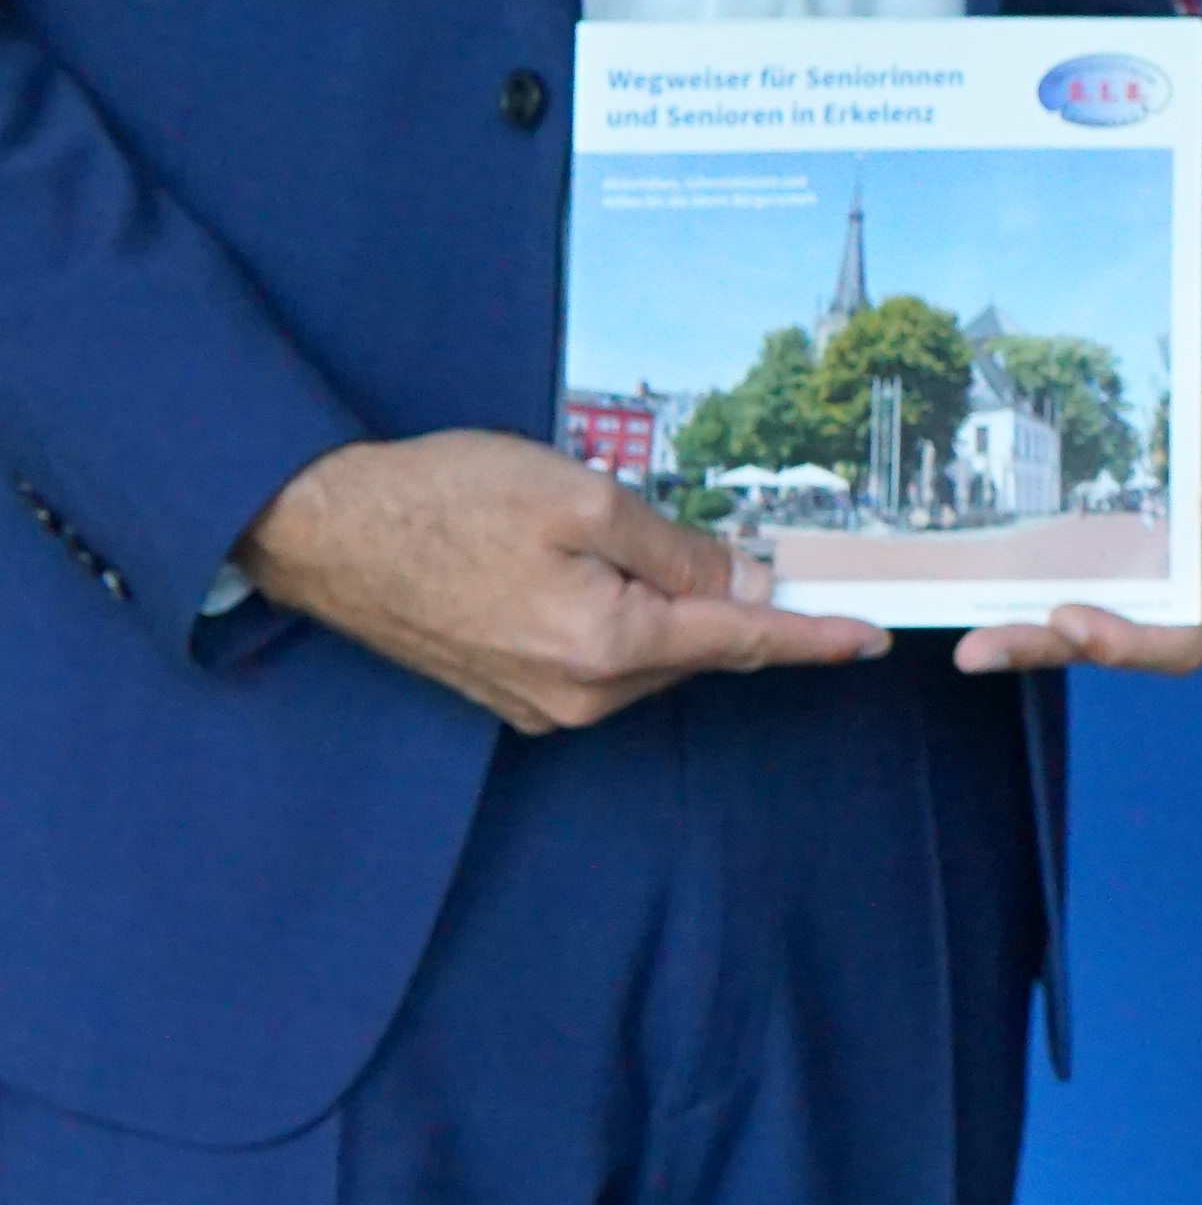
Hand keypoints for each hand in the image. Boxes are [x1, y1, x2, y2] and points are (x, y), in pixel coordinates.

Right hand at [242, 430, 884, 730]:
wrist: (323, 529)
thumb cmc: (446, 499)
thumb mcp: (582, 500)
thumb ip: (676, 548)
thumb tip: (746, 581)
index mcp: (606, 647)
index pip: (741, 642)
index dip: (813, 638)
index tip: (874, 640)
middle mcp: (578, 696)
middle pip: (695, 646)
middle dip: (722, 599)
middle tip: (714, 539)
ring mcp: (540, 704)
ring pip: (648, 654)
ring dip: (661, 606)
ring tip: (601, 543)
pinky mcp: (510, 695)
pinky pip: (600, 661)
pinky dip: (618, 621)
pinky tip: (583, 574)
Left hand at [963, 363, 1201, 676]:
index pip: (1197, 635)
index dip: (1131, 640)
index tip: (1069, 618)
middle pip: (1140, 651)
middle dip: (1060, 649)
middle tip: (980, 650)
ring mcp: (1184, 600)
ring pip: (1111, 638)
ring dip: (1039, 643)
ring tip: (973, 647)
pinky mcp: (1153, 586)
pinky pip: (1101, 611)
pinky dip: (1046, 617)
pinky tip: (992, 612)